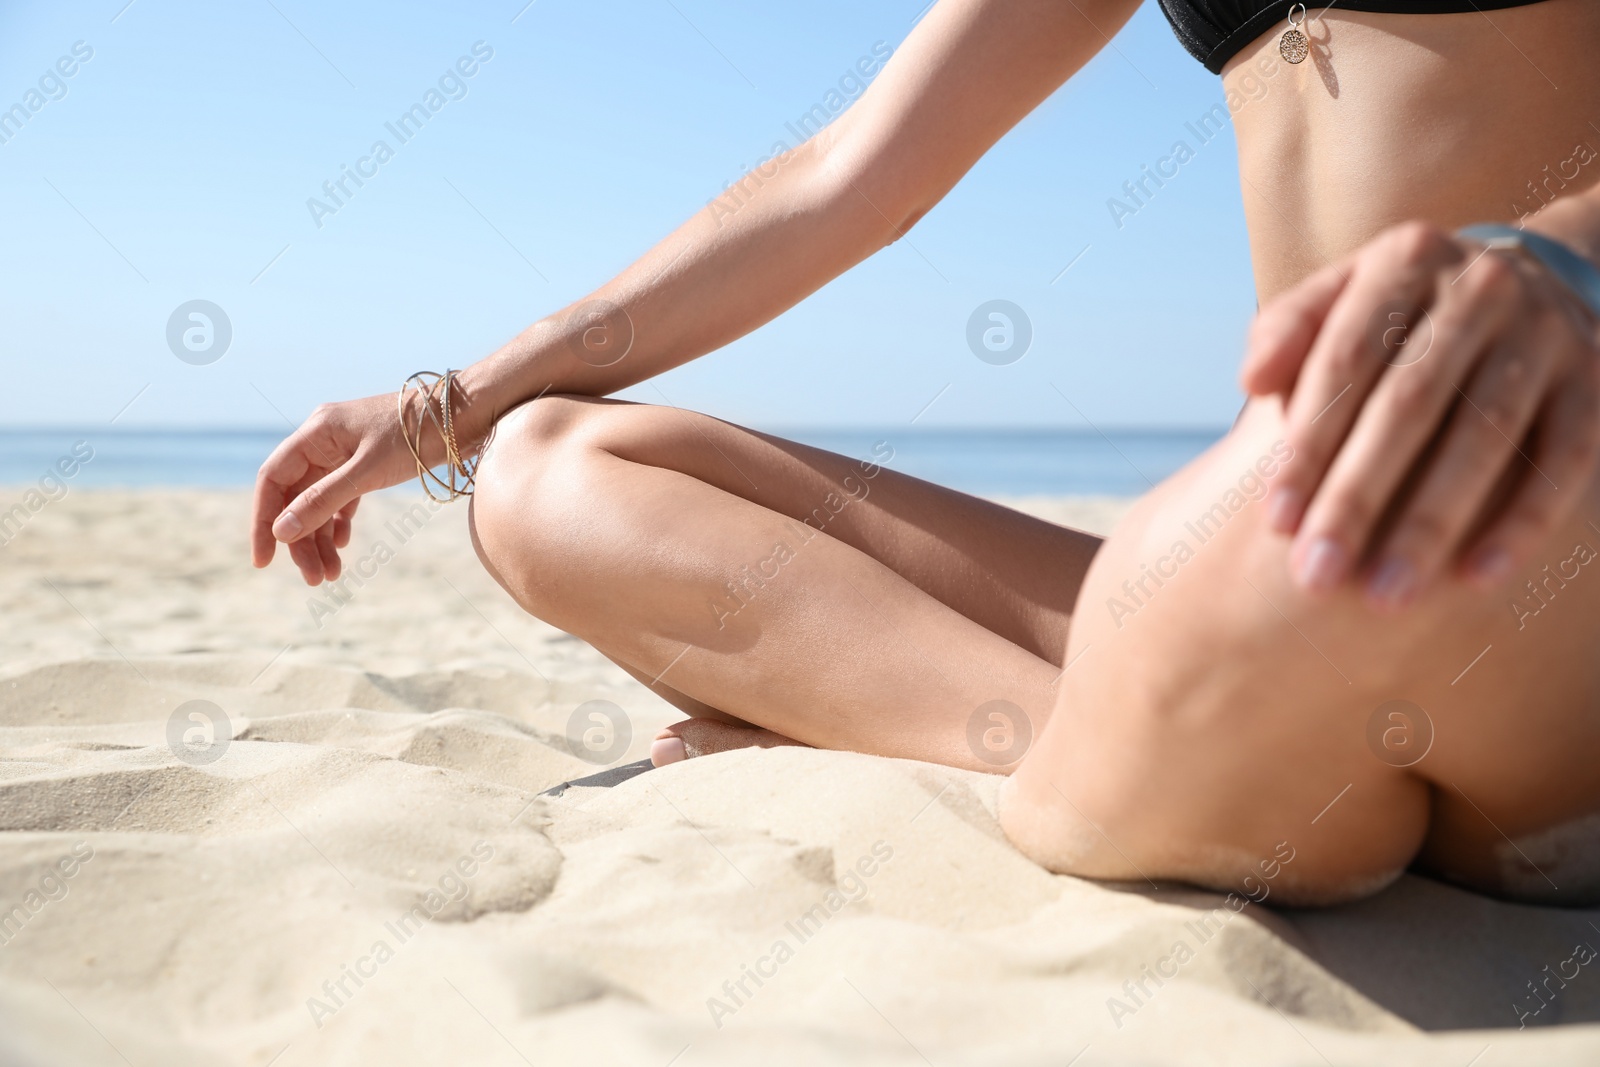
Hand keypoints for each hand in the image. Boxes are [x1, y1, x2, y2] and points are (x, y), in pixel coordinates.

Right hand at [251, 392, 429, 584]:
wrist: (463, 414)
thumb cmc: (417, 434)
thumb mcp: (367, 471)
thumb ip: (324, 499)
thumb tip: (282, 531)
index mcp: (316, 432)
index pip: (272, 479)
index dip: (263, 520)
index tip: (263, 560)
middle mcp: (324, 440)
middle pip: (296, 496)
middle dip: (301, 540)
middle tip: (314, 578)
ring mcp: (344, 451)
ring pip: (319, 500)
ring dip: (320, 537)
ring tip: (330, 575)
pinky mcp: (365, 461)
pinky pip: (341, 496)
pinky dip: (338, 521)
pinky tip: (342, 544)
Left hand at [1242, 220, 1599, 610]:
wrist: (1538, 273)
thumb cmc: (1405, 311)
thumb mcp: (1343, 295)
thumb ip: (1289, 331)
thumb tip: (1250, 379)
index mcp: (1405, 261)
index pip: (1345, 361)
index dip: (1309, 444)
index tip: (1276, 523)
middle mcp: (1482, 289)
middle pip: (1410, 405)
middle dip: (1359, 497)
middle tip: (1317, 575)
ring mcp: (1547, 334)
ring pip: (1486, 438)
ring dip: (1433, 523)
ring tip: (1385, 595)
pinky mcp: (1596, 382)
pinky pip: (1564, 460)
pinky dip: (1523, 522)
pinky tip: (1477, 578)